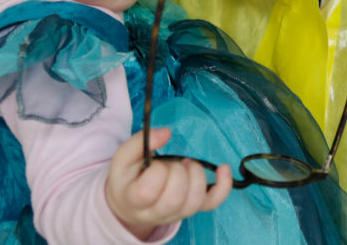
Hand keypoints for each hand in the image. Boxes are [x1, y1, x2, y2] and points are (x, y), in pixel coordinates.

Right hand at [105, 128, 232, 239]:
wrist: (131, 204)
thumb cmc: (128, 177)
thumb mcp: (122, 158)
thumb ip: (139, 142)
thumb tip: (166, 132)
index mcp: (134, 199)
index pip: (148, 191)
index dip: (156, 172)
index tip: (156, 162)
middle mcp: (155, 212)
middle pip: (174, 198)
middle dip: (178, 173)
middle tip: (173, 163)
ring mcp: (176, 213)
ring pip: (194, 202)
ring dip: (196, 176)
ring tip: (188, 164)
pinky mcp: (193, 209)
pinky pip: (212, 202)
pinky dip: (222, 187)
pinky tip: (223, 169)